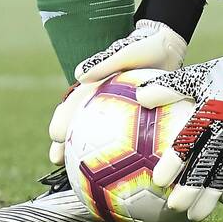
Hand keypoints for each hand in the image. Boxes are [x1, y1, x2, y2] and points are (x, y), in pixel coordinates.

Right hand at [48, 0, 222, 163]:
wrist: (167, 48)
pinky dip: (114, 154)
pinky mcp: (131, 119)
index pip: (72, 105)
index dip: (60, 119)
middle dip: (63, 141)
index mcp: (93, 86)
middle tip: (56, 159)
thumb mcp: (126, 52)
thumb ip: (104, 62)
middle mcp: (99, 100)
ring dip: (83, 152)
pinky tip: (117, 172)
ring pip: (94, 134)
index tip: (55, 134)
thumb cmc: (145, 48)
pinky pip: (121, 139)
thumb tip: (79, 75)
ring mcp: (114, 111)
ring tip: (76, 173)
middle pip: (76, 123)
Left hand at [136, 48, 222, 221]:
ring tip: (197, 216)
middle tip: (175, 207)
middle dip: (191, 189)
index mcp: (207, 114)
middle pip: (206, 165)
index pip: (187, 142)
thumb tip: (139, 96)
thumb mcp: (192, 77)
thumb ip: (166, 88)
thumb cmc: (218, 74)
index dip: (173, 162)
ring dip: (211, 196)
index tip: (159, 181)